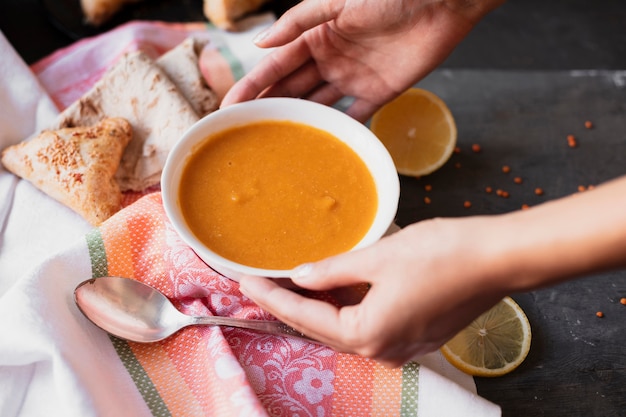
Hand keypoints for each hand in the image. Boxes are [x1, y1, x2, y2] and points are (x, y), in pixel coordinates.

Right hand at [222, 0, 503, 121]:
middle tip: (246, 134)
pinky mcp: (381, 91)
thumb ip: (299, 22)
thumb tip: (260, 45)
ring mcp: (354, 76)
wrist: (442, 1)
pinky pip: (355, 114)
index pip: (277, 65)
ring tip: (276, 145)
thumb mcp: (337, 1)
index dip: (253, 86)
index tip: (230, 106)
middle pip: (294, 88)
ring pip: (319, 104)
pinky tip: (320, 144)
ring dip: (300, 122)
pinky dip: (339, 128)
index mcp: (317, 35)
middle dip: (270, 109)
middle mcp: (331, 58)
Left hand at [239, 216, 510, 367]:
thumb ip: (333, 270)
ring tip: (288, 281)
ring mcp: (400, 345)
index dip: (271, 297)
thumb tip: (302, 275)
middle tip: (260, 281)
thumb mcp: (378, 256)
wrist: (498, 259)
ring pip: (344, 326)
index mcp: (367, 334)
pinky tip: (331, 285)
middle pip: (321, 327)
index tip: (245, 281)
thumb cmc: (442, 254)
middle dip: (289, 304)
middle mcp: (381, 349)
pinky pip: (367, 322)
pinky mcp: (414, 333)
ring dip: (317, 305)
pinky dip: (345, 305)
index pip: (304, 317)